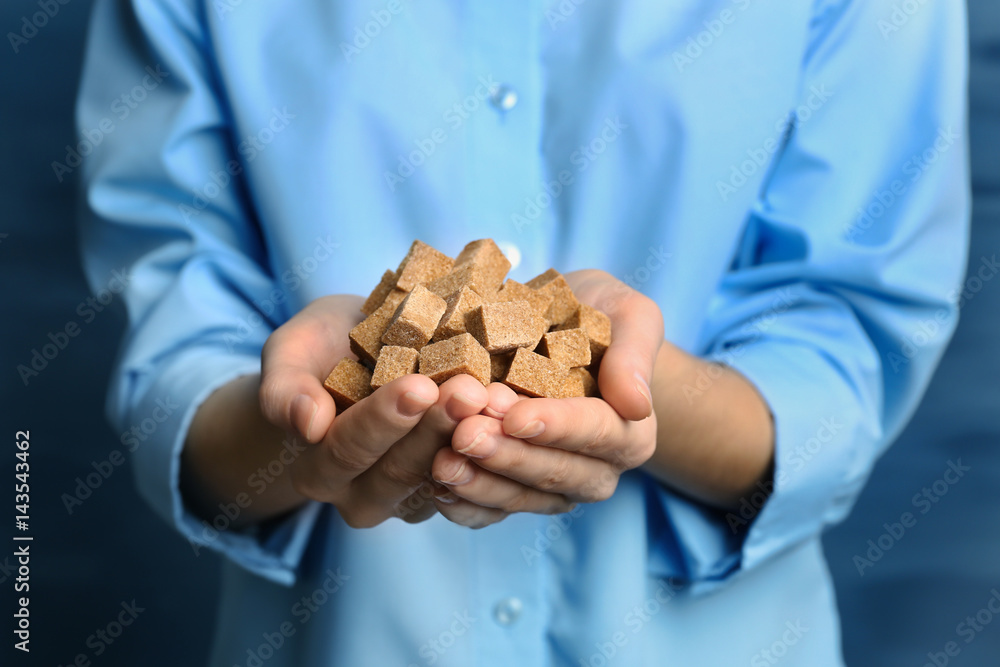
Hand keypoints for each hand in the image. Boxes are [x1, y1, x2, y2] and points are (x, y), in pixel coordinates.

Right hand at [259, 295, 490, 527]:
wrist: (361, 353)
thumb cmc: (321, 349)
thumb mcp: (290, 352)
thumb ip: (283, 389)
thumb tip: (307, 425)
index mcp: (320, 470)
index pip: (349, 450)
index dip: (383, 421)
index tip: (417, 387)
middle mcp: (366, 496)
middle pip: (404, 470)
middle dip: (438, 428)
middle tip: (469, 390)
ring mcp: (416, 499)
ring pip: (449, 477)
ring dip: (475, 440)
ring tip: (497, 398)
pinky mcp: (457, 490)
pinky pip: (481, 481)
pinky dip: (500, 449)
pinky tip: (517, 413)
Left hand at [429, 271, 663, 527]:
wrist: (556, 329)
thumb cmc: (595, 315)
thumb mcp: (628, 314)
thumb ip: (635, 353)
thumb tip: (637, 404)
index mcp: (629, 432)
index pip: (595, 432)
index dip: (556, 426)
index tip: (516, 416)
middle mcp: (596, 471)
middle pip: (553, 473)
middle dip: (508, 455)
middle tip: (466, 433)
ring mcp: (552, 490)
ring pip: (517, 499)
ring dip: (478, 482)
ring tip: (442, 460)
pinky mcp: (513, 496)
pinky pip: (489, 514)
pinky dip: (462, 504)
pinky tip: (435, 485)